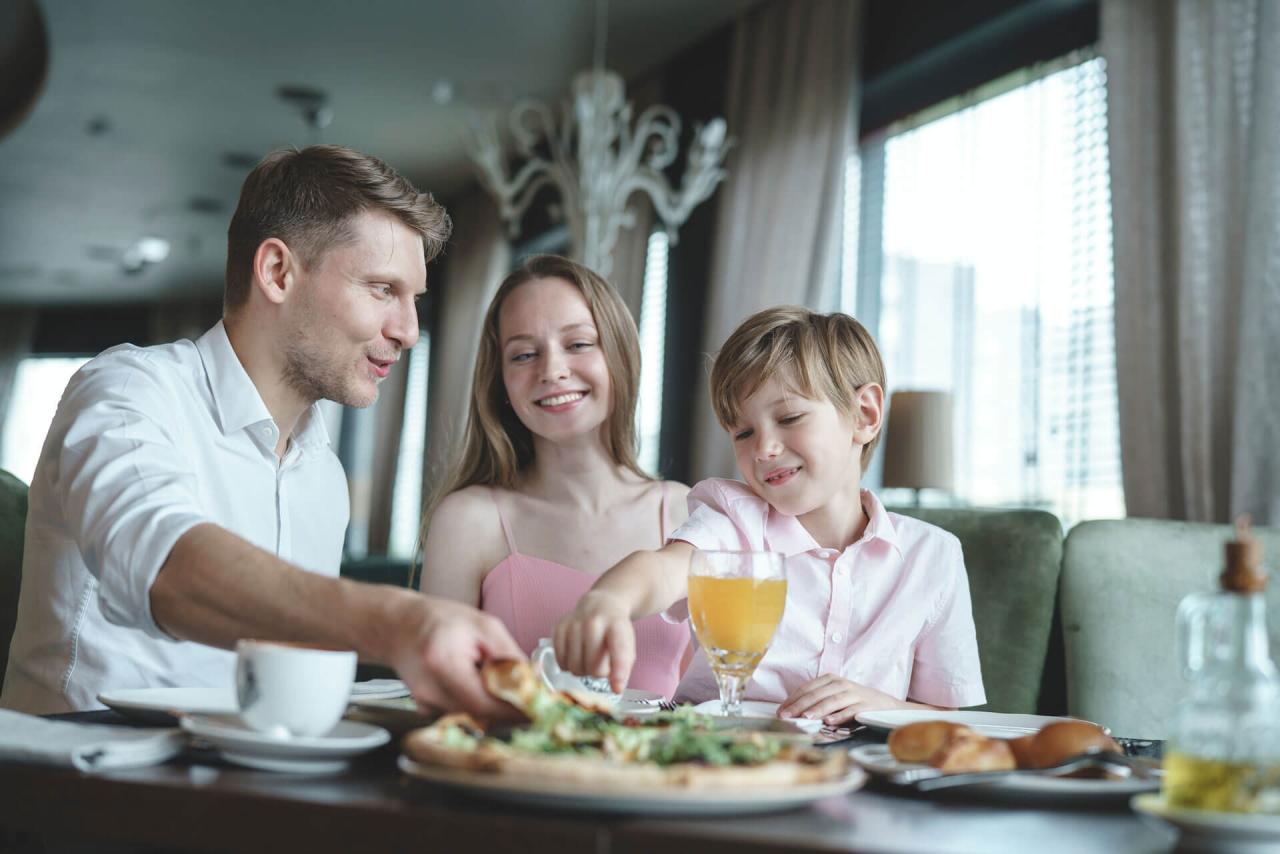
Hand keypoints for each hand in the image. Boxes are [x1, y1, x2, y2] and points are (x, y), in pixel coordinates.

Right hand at [384, 591, 524, 719]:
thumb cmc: (440, 619)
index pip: (485, 703)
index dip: (515, 709)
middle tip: (526, 691)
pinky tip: (470, 680)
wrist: (399, 626)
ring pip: (474, 716)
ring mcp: (425, 704)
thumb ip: (509, 656)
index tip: (538, 707)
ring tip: (488, 675)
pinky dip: (475, 702)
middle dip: (508, 706)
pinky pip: (461, 713)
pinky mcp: (426, 710)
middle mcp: (430, 691)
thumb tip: (535, 682)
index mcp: (444, 664)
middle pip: (482, 714)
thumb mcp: (484, 626)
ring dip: (491, 703)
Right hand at [553, 590, 634, 692]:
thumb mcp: (627, 644)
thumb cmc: (614, 630)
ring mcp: (573, 624)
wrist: (600, 604)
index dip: (618, 671)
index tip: (617, 687)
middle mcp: (593, 622)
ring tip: (589, 658)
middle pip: (593, 667)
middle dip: (598, 672)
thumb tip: (616, 688)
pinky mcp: (558, 628)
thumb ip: (623, 666)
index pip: (618, 651)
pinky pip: (561, 662)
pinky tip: (576, 654)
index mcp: (616, 625)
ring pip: (575, 667)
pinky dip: (568, 664)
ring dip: (582, 669)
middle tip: (601, 662)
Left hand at [777, 675, 905, 725]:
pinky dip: (840, 715)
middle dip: (799, 706)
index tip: (780, 711)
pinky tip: (830, 722)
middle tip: (786, 716)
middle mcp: (841, 684)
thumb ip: (816, 702)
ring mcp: (854, 694)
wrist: (886, 706)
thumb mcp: (834, 697)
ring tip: (805, 718)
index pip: (807, 688)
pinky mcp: (866, 706)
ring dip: (817, 709)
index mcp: (830, 680)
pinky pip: (851, 710)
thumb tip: (793, 713)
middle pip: (816, 694)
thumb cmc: (854, 703)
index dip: (792, 699)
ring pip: (832, 701)